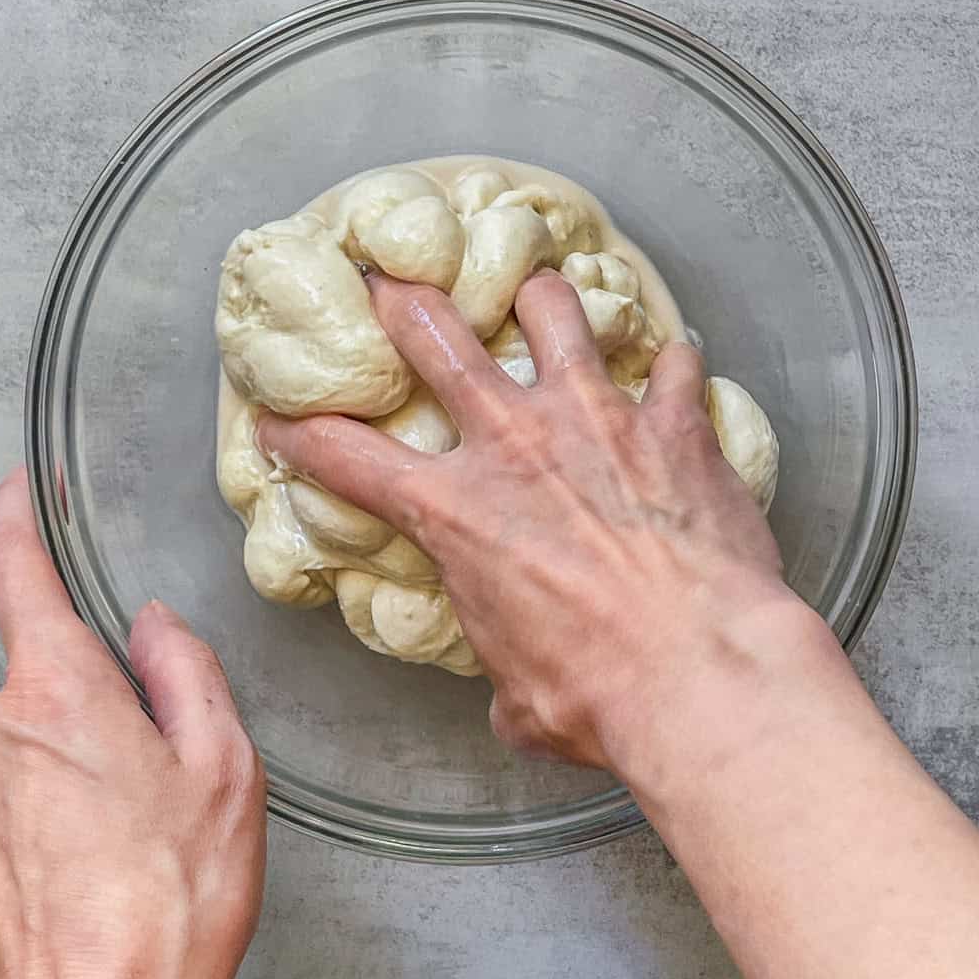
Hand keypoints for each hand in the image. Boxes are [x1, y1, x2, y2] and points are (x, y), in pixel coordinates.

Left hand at [0, 468, 265, 978]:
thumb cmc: (168, 910)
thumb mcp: (224, 771)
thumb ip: (186, 671)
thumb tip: (154, 625)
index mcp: (57, 691)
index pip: (14, 568)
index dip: (16, 515)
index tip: (21, 489)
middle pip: (41, 673)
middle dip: (91, 703)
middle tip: (148, 780)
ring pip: (17, 737)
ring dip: (61, 764)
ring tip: (115, 843)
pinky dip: (31, 810)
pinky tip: (77, 867)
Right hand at [258, 269, 796, 775]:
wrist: (698, 673)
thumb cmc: (597, 696)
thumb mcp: (518, 696)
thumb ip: (504, 667)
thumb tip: (517, 694)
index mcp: (451, 512)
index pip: (344, 458)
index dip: (300, 434)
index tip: (281, 421)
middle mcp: (513, 443)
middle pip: (434, 334)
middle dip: (402, 300)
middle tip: (393, 281)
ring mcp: (595, 417)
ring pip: (552, 310)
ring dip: (542, 299)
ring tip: (541, 296)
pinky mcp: (674, 422)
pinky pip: (673, 364)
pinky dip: (670, 368)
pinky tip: (673, 372)